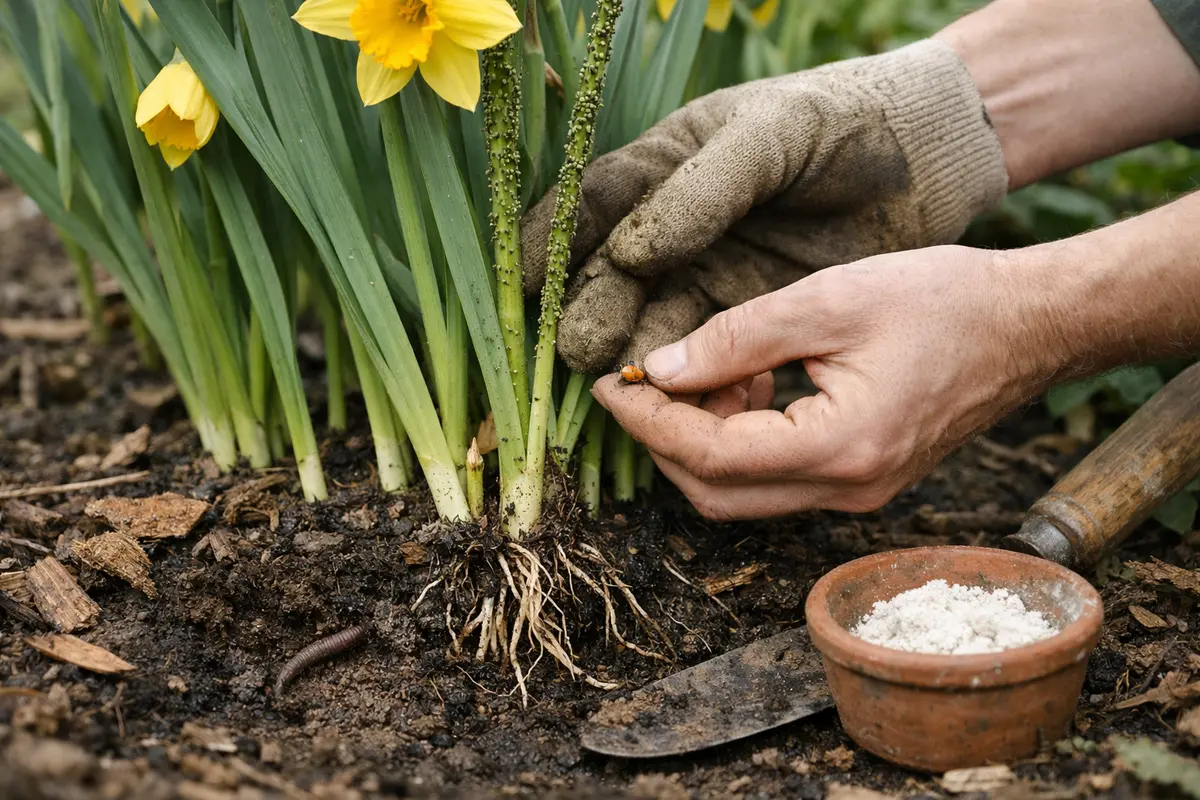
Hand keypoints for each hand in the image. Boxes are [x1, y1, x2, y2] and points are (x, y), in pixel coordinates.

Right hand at [521, 40, 1007, 372]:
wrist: (928, 155)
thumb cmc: (843, 122)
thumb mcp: (770, 138)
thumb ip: (702, 189)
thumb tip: (630, 256)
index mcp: (667, 167)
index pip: (593, 207)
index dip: (553, 245)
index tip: (525, 284)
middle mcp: (679, 228)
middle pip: (615, 280)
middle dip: (593, 317)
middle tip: (584, 353)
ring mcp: (714, 274)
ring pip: (657, 324)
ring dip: (641, 357)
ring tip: (630, 386)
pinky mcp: (754, 315)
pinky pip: (711, 354)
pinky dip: (698, 376)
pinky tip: (694, 391)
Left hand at [591, 246, 1047, 519]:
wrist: (1027, 325)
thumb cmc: (943, 301)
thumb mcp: (828, 301)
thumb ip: (737, 338)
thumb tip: (663, 369)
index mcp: (839, 448)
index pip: (709, 457)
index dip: (647, 421)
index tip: (609, 382)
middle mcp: (846, 490)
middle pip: (715, 492)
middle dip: (664, 437)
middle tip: (642, 379)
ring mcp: (857, 493)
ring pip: (742, 491)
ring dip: (704, 436)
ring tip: (712, 365)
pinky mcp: (861, 479)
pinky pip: (777, 476)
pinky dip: (742, 436)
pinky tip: (750, 379)